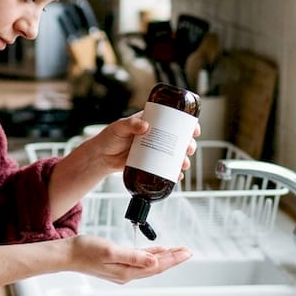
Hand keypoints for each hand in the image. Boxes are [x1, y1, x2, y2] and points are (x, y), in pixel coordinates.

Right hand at [64, 235, 192, 284]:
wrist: (67, 254)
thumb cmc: (84, 251)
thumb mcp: (110, 251)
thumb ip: (133, 256)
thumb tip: (153, 260)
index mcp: (127, 271)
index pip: (156, 265)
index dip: (173, 258)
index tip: (186, 252)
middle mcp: (127, 273)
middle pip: (156, 266)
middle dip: (173, 258)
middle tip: (188, 251)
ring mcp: (122, 270)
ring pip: (149, 263)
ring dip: (164, 256)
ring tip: (178, 251)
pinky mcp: (118, 264)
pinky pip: (140, 260)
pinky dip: (151, 255)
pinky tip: (156, 251)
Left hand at [82, 115, 200, 175]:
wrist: (101, 157)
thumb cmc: (109, 137)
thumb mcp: (119, 127)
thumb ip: (130, 125)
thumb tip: (145, 126)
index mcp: (151, 122)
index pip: (173, 120)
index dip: (186, 124)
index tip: (194, 129)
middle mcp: (155, 136)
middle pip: (178, 139)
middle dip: (188, 144)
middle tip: (189, 149)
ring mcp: (154, 150)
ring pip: (174, 154)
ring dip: (183, 159)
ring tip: (184, 164)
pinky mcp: (150, 163)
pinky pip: (165, 167)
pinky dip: (172, 172)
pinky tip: (177, 175)